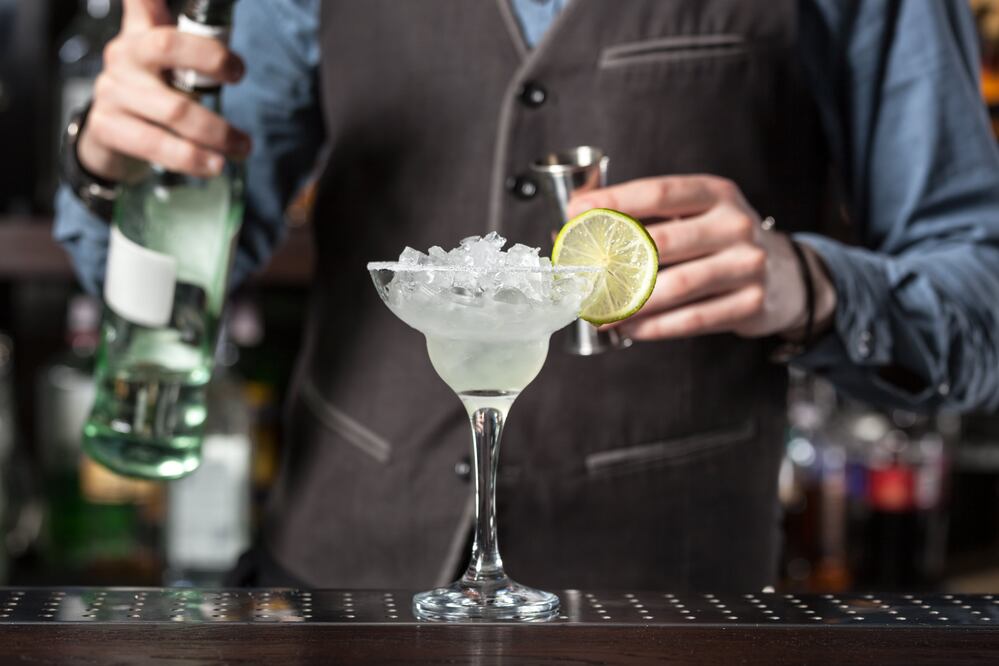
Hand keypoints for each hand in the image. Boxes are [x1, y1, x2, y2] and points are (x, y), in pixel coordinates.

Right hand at [77, 0, 249, 181]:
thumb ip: (180, 35)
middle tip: (242, 88)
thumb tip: (207, 5)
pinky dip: (190, 158)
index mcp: (139, 37)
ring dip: (215, 132)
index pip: (152, 6)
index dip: (191, 22)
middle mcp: (122, 58)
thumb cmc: (146, 92)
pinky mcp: (107, 128)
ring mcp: (111, 92)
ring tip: (242, 148)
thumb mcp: (159, 61)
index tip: (236, 64)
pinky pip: (154, 144)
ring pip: (171, 108)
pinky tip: (212, 167)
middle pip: (167, 47)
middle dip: (212, 65)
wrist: (107, 137)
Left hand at [567, 175, 835, 340]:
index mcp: (716, 194)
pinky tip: (630, 327)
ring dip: (630, 302)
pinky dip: (655, 326)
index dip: (616, 201)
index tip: (578, 211)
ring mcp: (748, 264)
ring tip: (599, 311)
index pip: (660, 193)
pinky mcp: (751, 303)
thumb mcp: (696, 213)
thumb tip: (578, 219)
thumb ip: (646, 214)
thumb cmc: (720, 241)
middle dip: (614, 260)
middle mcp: (735, 224)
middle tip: (581, 275)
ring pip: (676, 287)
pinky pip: (693, 319)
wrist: (785, 274)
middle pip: (663, 242)